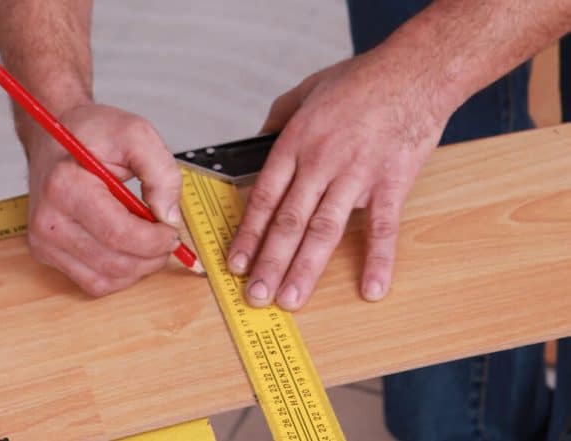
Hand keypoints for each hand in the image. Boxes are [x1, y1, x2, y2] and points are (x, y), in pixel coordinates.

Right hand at [25, 103, 181, 295]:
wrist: (54, 135)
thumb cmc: (90, 134)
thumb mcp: (135, 134)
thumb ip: (161, 172)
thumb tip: (169, 216)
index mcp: (65, 187)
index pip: (119, 234)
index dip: (156, 240)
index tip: (172, 229)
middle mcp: (48, 219)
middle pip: (116, 263)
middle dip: (153, 255)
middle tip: (167, 236)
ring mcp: (44, 241)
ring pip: (107, 280)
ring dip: (138, 267)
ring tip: (148, 239)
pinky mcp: (47, 254)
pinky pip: (94, 282)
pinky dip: (120, 273)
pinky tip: (128, 249)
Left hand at [228, 49, 450, 309]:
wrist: (413, 72)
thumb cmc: (360, 81)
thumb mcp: (305, 91)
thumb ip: (277, 120)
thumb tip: (257, 142)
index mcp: (296, 144)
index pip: (265, 198)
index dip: (248, 234)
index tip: (236, 263)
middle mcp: (321, 164)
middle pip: (289, 222)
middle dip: (270, 262)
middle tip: (255, 295)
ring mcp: (356, 177)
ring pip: (325, 231)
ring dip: (305, 269)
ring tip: (290, 299)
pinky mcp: (390, 185)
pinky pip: (383, 228)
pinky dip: (379, 260)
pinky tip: (372, 288)